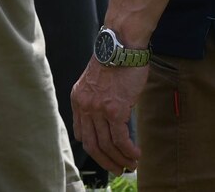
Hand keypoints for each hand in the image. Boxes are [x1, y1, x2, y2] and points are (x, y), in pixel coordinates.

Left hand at [70, 57, 146, 175]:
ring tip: (131, 165)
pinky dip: (128, 151)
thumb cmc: (115, 60)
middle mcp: (84, 105)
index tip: (105, 156)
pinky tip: (136, 154)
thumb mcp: (96, 81)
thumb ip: (96, 100)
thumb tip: (107, 121)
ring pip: (106, 144)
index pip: (81, 133)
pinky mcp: (114, 109)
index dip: (94, 149)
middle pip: (92, 144)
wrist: (122, 44)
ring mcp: (98, 108)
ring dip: (120, 159)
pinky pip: (120, 139)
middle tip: (118, 169)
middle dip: (105, 161)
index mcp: (78, 99)